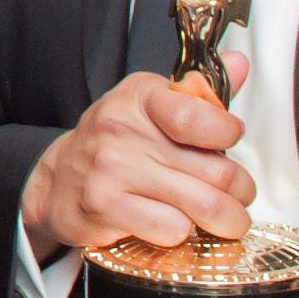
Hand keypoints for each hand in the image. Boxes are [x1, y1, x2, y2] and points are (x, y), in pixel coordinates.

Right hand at [18, 53, 253, 259]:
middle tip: (239, 196)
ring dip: (224, 219)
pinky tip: (176, 225)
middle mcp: (122, 130)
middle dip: (241, 191)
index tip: (229, 141)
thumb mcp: (151, 105)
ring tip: (223, 218)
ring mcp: (111, 170)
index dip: (228, 134)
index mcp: (139, 97)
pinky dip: (184, 234)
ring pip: (203, 206)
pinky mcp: (104, 208)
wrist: (57, 182)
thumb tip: (239, 63)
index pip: (198, 116)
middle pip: (216, 171)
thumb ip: (200, 93)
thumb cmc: (114, 144)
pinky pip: (173, 230)